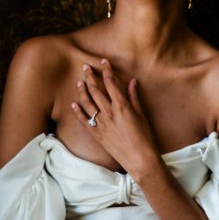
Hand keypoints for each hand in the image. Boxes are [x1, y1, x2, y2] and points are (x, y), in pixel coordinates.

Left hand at [71, 60, 159, 180]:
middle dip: (90, 77)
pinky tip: (74, 105)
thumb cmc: (144, 135)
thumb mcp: (142, 113)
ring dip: (82, 91)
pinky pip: (84, 121)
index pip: (111, 82)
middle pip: (96, 90)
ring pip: (88, 104)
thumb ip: (134, 96)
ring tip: (79, 82)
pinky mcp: (97, 135)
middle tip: (85, 67)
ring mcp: (101, 124)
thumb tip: (132, 81)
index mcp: (122, 105)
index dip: (106, 70)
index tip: (103, 61)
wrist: (139, 158)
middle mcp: (109, 113)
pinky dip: (78, 112)